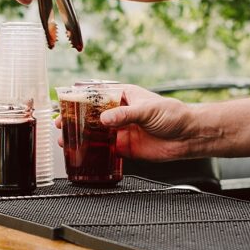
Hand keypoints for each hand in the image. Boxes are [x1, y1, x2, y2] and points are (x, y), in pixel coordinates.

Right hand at [56, 85, 200, 161]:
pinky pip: (105, 150)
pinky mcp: (125, 147)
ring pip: (95, 133)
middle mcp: (120, 113)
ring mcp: (121, 131)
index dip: (80, 99)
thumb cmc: (173, 115)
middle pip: (91, 116)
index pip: (97, 95)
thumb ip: (125, 115)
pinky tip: (82, 153)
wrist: (188, 136)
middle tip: (61, 124)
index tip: (66, 103)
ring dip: (80, 136)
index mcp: (123, 97)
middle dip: (75, 120)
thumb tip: (105, 120)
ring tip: (65, 139)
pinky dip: (93, 152)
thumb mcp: (148, 110)